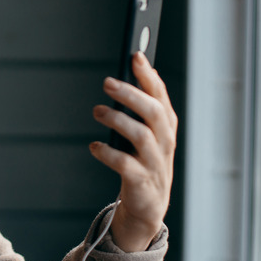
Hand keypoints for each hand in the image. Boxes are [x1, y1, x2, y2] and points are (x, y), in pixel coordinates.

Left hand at [89, 52, 176, 251]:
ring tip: (97, 111)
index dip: (149, 76)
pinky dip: (108, 153)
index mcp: (166, 125)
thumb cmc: (143, 159)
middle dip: (131, 94)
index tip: (135, 55)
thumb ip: (141, 104)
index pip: (160, 96)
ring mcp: (155, 162)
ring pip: (141, 135)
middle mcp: (165, 141)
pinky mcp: (141, 181)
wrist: (148, 205)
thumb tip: (131, 70)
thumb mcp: (146, 131)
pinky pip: (125, 164)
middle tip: (107, 82)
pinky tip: (94, 146)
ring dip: (118, 120)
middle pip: (153, 112)